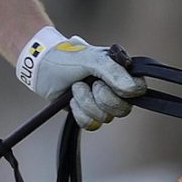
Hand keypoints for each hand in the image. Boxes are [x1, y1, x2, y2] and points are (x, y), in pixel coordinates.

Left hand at [17, 26, 145, 130]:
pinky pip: (91, 124)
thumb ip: (113, 72)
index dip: (126, 92)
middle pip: (122, 109)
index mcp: (120, 72)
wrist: (41, 67)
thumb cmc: (67, 57)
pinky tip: (71, 100)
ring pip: (104, 117)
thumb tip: (133, 90)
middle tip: (88, 83)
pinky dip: (78, 112)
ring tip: (75, 87)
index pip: (139, 89)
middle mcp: (114, 89)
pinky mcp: (87, 113)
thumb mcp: (91, 58)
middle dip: (100, 97)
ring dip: (85, 102)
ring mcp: (100, 102)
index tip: (106, 82)